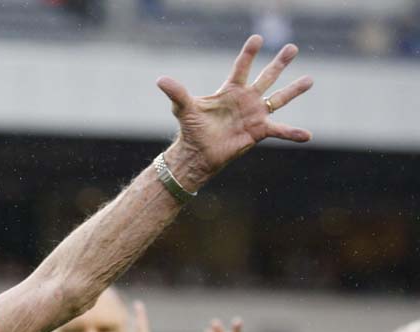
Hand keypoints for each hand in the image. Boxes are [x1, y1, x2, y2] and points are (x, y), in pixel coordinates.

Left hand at [157, 35, 312, 183]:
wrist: (198, 153)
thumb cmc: (191, 130)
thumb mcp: (183, 109)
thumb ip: (177, 93)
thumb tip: (160, 80)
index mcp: (230, 91)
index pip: (241, 67)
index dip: (248, 53)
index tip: (257, 38)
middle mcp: (246, 99)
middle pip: (266, 77)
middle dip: (278, 63)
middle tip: (292, 48)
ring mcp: (255, 114)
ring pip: (279, 98)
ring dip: (294, 90)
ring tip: (310, 79)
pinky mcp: (259, 131)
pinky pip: (280, 130)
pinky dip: (293, 133)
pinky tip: (307, 135)